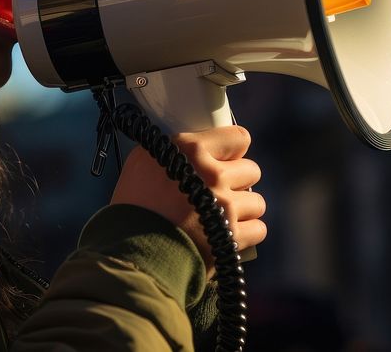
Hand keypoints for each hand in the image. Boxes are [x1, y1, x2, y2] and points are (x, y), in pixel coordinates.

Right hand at [110, 125, 265, 275]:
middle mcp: (212, 174)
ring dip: (243, 209)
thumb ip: (173, 151)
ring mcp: (225, 206)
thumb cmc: (131, 207)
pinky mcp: (232, 237)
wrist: (131, 252)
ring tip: (223, 217)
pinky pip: (258, 228)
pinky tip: (229, 234)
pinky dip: (246, 233)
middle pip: (251, 170)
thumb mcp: (142, 162)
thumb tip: (194, 151)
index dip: (232, 149)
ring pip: (257, 201)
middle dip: (238, 180)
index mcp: (189, 149)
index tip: (225, 159)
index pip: (237, 137)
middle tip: (219, 191)